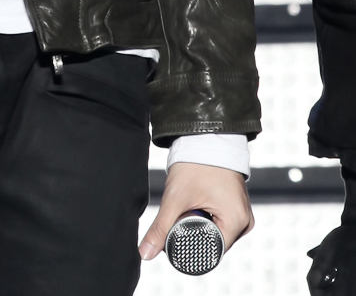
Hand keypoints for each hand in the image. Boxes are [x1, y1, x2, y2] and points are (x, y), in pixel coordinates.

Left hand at [139, 161, 253, 260]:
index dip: (193, 249)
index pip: (213, 252)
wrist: (204, 136)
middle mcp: (245, 220)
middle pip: (215, 242)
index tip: (178, 236)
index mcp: (237, 222)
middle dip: (196, 233)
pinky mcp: (236, 204)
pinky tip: (198, 201)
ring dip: (201, 223)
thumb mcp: (176, 199)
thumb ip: (160, 228)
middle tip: (183, 212)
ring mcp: (242, 212)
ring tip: (192, 202)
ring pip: (216, 231)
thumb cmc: (196, 164)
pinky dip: (207, 215)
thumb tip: (145, 253)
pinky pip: (220, 220)